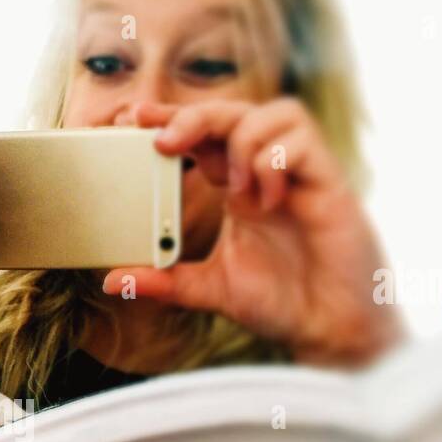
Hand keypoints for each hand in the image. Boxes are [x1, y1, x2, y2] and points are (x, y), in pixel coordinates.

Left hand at [105, 97, 401, 364]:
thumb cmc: (281, 303)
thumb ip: (164, 280)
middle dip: (196, 115)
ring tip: (234, 187)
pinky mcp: (330, 184)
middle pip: (235, 113)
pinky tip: (266, 199)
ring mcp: (301, 174)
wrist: (329, 329)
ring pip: (274, 112)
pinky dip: (276, 160)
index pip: (205, 136)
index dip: (173, 120)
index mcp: (239, 188)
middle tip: (165, 139)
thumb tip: (112, 280)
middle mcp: (269, 173)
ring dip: (243, 140)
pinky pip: (303, 141)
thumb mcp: (209, 290)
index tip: (134, 120)